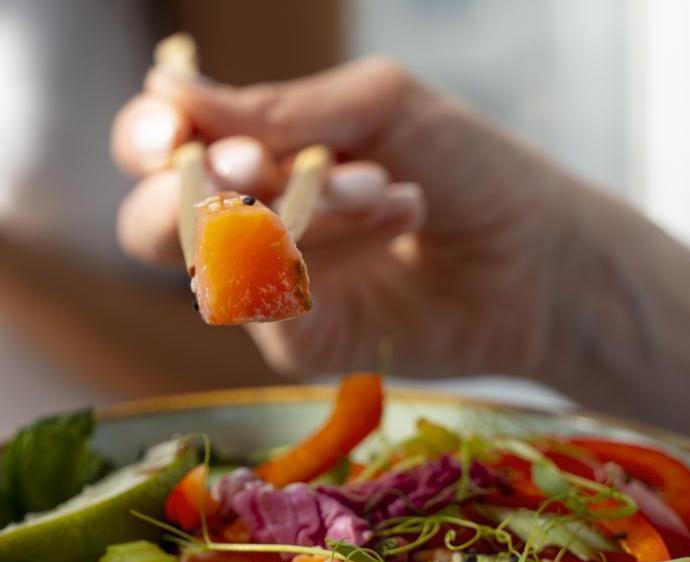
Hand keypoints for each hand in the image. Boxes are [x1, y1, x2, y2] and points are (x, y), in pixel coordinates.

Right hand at [112, 58, 588, 379]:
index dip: (147, 137)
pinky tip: (395, 213)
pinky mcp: (299, 341)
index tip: (172, 130)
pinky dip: (322, 251)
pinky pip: (269, 300)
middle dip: (195, 191)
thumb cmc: (465, 167)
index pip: (158, 146)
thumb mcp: (377, 108)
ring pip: (216, 259)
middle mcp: (245, 223)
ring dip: (295, 208)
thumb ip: (278, 109)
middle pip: (149, 223)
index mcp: (251, 154)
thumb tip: (169, 90)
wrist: (541, 254)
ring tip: (380, 184)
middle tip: (256, 168)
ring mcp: (267, 288)